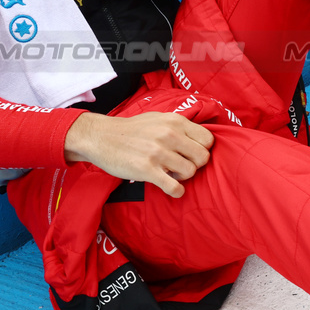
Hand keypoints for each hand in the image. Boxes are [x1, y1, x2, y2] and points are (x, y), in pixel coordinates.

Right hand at [63, 111, 214, 196]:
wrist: (101, 137)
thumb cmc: (131, 130)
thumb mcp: (158, 118)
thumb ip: (178, 126)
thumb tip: (199, 138)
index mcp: (175, 121)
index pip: (208, 140)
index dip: (202, 150)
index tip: (190, 154)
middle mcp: (169, 135)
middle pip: (203, 158)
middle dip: (195, 165)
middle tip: (181, 166)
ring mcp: (158, 152)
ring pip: (190, 172)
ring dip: (183, 177)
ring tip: (170, 174)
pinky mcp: (147, 169)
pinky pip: (174, 187)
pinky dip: (176, 191)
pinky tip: (171, 188)